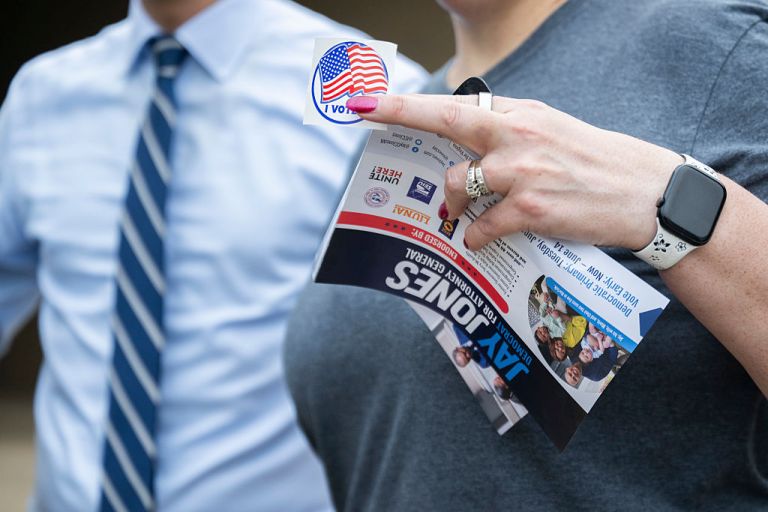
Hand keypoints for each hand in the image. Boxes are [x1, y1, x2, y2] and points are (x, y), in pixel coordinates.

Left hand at [347, 94, 681, 250]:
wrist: (644, 192)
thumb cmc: (595, 163)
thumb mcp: (551, 132)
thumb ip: (508, 134)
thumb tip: (467, 147)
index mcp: (521, 114)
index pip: (456, 103)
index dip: (408, 102)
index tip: (370, 98)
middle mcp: (518, 135)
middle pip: (448, 122)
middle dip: (400, 115)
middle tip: (364, 115)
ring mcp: (524, 172)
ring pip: (460, 184)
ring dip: (451, 204)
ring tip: (455, 215)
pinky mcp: (532, 209)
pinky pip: (484, 226)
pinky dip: (477, 236)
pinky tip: (482, 241)